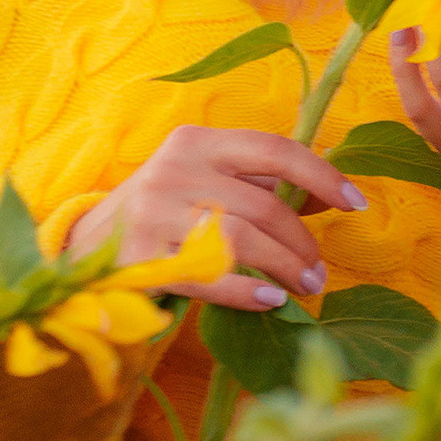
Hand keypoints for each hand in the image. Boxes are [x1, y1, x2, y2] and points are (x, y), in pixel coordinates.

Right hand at [64, 126, 368, 309]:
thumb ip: (262, 184)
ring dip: (284, 266)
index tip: (355, 203)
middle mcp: (174, 168)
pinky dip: (247, 290)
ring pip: (240, 239)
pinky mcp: (138, 256)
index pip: (273, 149)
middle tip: (320, 270)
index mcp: (198, 141)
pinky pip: (208, 275)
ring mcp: (153, 211)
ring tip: (306, 286)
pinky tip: (271, 299)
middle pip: (262, 204)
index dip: (321, 175)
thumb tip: (329, 195)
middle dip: (301, 241)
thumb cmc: (165, 211)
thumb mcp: (208, 182)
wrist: (85, 247)